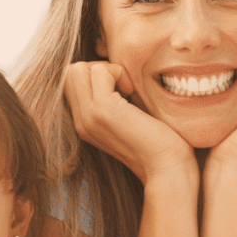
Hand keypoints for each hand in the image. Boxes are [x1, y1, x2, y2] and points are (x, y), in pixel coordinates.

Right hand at [63, 61, 193, 182]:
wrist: (166, 168)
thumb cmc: (159, 142)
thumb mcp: (128, 119)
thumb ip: (115, 100)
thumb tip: (115, 72)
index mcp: (85, 123)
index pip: (71, 82)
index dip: (95, 75)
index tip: (121, 89)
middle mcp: (80, 121)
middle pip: (70, 72)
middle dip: (98, 68)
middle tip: (123, 85)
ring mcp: (88, 116)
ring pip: (78, 69)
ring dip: (107, 69)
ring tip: (127, 89)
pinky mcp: (102, 111)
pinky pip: (99, 71)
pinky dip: (118, 72)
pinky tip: (132, 91)